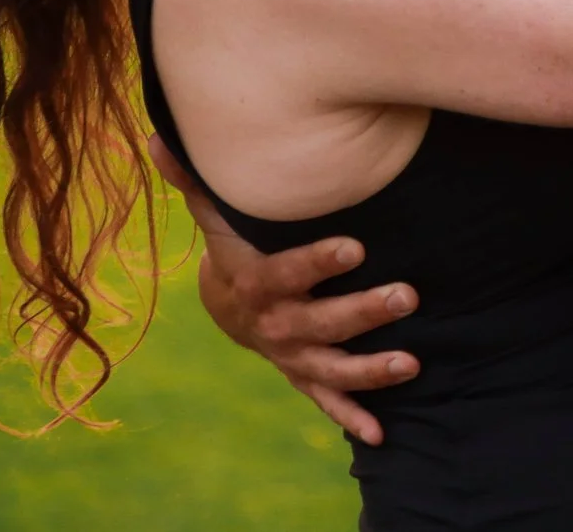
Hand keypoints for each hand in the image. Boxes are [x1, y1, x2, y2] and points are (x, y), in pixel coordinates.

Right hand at [151, 134, 418, 444]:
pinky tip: (381, 436)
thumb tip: (160, 136)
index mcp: (256, 285)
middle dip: (363, 312)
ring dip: (372, 370)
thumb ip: (199, 179)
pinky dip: (353, 419)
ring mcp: (293, 356)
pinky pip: (328, 402)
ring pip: (333, 369)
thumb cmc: (235, 247)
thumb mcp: (217, 215)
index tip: (357, 247)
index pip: (286, 274)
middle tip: (407, 296)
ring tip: (412, 363)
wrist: (229, 304)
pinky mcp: (307, 376)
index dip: (318, 263)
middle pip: (320, 324)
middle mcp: (276, 326)